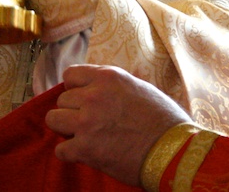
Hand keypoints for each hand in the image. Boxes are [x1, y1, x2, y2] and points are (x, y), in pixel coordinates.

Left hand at [45, 65, 191, 185]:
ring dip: (66, 129)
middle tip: (89, 123)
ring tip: (83, 136)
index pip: (70, 75)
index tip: (82, 100)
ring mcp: (87, 122)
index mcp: (107, 77)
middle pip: (62, 100)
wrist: (175, 152)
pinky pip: (60, 149)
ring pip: (54, 120)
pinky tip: (85, 153)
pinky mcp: (85, 148)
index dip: (74, 89)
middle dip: (73, 111)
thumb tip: (95, 86)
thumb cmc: (163, 121)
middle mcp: (93, 96)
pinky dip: (70, 153)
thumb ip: (111, 84)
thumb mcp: (138, 87)